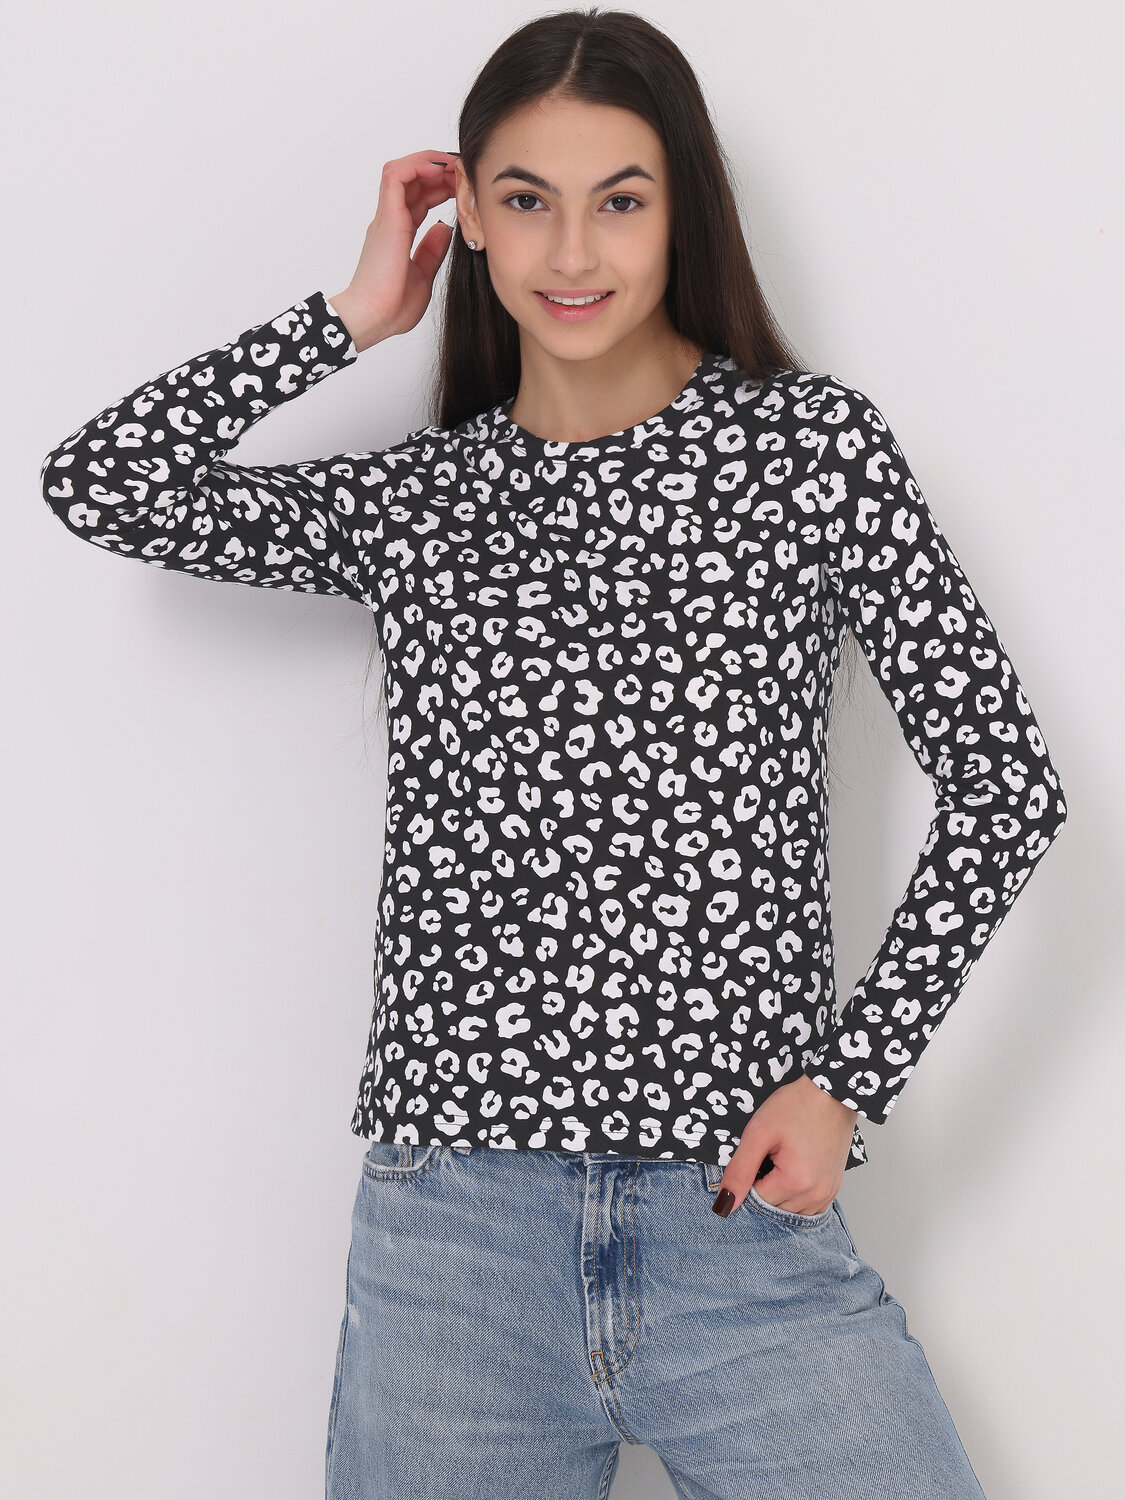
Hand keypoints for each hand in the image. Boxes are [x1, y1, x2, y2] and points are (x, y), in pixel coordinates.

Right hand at [328, 149, 460, 351]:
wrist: (373, 317)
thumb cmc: (392, 306)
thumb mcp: (423, 276)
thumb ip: (432, 251)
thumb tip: (443, 228)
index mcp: (398, 233)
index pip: (418, 198)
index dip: (440, 187)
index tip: (461, 187)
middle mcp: (390, 220)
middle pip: (413, 181)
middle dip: (439, 171)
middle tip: (463, 173)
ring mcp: (387, 217)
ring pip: (403, 171)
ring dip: (428, 162)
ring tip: (453, 165)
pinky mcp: (388, 217)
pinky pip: (397, 176)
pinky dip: (418, 165)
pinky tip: (440, 169)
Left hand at [712, 1073, 857, 1218]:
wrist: (831, 1093)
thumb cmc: (797, 1106)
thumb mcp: (759, 1132)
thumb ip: (739, 1170)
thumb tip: (725, 1205)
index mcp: (796, 1182)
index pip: (755, 1201)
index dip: (747, 1179)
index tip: (755, 1156)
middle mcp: (815, 1196)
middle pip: (773, 1208)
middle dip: (763, 1186)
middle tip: (768, 1154)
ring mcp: (827, 1194)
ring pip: (789, 1210)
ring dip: (778, 1192)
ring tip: (781, 1160)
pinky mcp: (832, 1189)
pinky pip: (806, 1207)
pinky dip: (794, 1195)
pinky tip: (792, 1170)